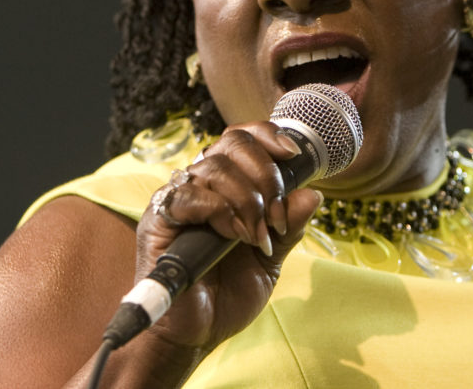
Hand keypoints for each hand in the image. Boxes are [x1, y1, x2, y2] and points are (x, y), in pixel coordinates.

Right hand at [133, 121, 323, 353]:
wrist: (196, 335)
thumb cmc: (227, 295)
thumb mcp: (270, 260)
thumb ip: (289, 227)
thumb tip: (314, 194)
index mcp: (226, 187)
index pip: (243, 139)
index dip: (268, 136)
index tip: (294, 156)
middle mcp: (200, 186)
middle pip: (231, 143)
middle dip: (264, 174)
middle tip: (275, 215)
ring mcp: (179, 200)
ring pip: (214, 167)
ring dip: (247, 199)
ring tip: (255, 236)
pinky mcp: (159, 220)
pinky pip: (188, 195)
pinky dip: (220, 211)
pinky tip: (233, 235)